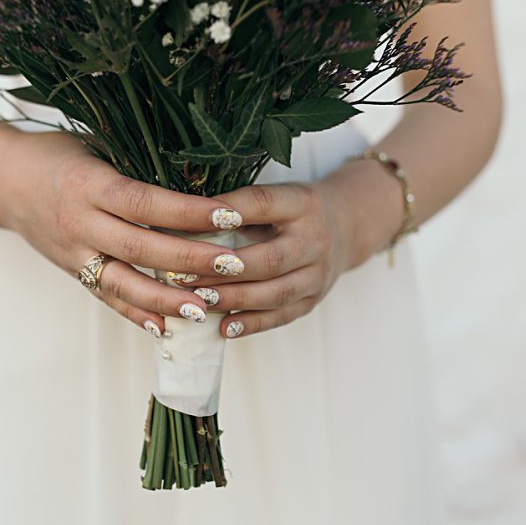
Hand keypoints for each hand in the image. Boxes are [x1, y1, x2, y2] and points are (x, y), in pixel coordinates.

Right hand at [0, 133, 245, 332]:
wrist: (0, 181)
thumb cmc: (55, 155)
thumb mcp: (93, 146)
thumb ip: (135, 165)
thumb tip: (198, 172)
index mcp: (88, 184)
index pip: (145, 202)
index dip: (188, 211)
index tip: (229, 215)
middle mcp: (79, 223)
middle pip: (140, 247)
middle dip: (189, 259)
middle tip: (235, 264)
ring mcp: (74, 252)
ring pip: (123, 282)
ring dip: (165, 299)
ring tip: (205, 309)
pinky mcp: (73, 272)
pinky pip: (107, 298)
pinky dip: (136, 314)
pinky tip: (166, 328)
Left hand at [187, 164, 396, 338]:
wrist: (345, 227)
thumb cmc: (292, 211)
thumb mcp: (275, 196)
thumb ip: (238, 206)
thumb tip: (180, 216)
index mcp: (302, 203)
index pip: (263, 203)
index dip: (228, 211)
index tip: (190, 219)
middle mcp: (316, 239)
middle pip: (271, 258)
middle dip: (224, 269)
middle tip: (184, 274)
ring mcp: (318, 274)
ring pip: (276, 293)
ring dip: (235, 300)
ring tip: (199, 301)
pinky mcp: (313, 300)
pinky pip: (281, 316)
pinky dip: (251, 324)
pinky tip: (224, 328)